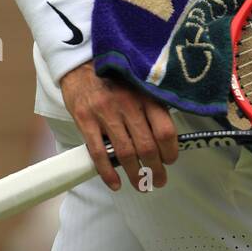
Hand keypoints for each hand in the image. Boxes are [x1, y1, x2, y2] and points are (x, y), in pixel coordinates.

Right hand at [59, 62, 177, 191]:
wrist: (81, 65)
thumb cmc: (114, 79)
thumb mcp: (139, 86)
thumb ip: (153, 107)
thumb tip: (167, 139)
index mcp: (145, 96)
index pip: (165, 130)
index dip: (171, 151)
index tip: (170, 160)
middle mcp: (128, 104)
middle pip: (147, 146)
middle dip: (155, 170)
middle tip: (159, 180)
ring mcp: (105, 113)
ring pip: (125, 153)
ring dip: (136, 175)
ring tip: (142, 185)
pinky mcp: (85, 121)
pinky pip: (99, 153)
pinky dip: (108, 173)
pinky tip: (116, 183)